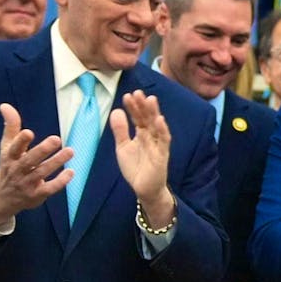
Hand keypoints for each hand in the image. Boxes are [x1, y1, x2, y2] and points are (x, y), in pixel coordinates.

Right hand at [0, 104, 73, 225]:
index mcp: (9, 157)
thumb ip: (11, 126)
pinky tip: (71, 172)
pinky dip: (60, 181)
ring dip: (56, 162)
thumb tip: (5, 105)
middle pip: (30, 161)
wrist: (2, 197)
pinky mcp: (36, 194)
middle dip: (42, 150)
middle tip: (56, 139)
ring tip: (70, 151)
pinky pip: (49, 188)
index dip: (20, 141)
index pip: (14, 148)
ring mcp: (27, 184)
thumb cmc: (9, 166)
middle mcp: (17, 170)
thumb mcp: (7, 147)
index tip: (28, 132)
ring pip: (42, 173)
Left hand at [110, 90, 172, 226]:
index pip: (138, 117)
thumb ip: (120, 130)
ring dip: (154, 113)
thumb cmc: (136, 167)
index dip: (133, 107)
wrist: (144, 189)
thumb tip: (116, 111)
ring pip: (157, 126)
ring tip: (150, 99)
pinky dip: (163, 130)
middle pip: (148, 118)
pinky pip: (164, 141)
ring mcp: (158, 145)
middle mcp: (152, 137)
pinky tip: (160, 119)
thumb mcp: (123, 147)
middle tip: (138, 92)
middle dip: (143, 106)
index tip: (128, 95)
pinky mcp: (162, 155)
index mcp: (142, 134)